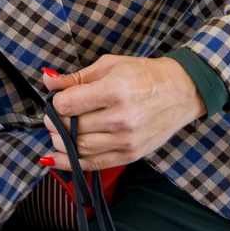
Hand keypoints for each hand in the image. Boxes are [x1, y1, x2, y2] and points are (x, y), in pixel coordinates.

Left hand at [39, 55, 202, 170]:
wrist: (181, 92)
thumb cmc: (145, 75)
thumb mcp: (110, 66)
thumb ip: (77, 77)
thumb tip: (47, 81)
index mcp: (115, 91)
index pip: (67, 105)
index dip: (56, 103)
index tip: (58, 99)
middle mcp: (121, 119)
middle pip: (71, 128)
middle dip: (55, 122)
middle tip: (55, 116)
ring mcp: (127, 140)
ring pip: (78, 148)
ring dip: (61, 141)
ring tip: (60, 131)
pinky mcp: (131, 154)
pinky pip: (93, 164)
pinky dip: (69, 163)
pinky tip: (54, 158)